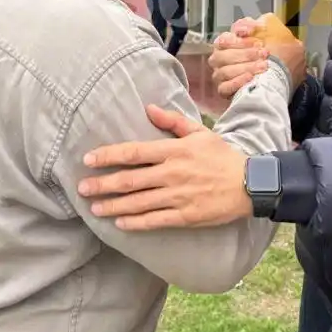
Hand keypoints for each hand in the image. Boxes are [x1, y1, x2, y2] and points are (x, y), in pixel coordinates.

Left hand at [77, 105, 251, 229]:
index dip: (109, 156)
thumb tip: (149, 109)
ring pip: (138, 202)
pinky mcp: (185, 216)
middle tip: (82, 189)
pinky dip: (135, 222)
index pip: (134, 152)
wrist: (248, 184)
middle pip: (130, 180)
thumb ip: (172, 121)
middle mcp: (172, 174)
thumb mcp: (199, 132)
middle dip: (103, 184)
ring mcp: (178, 197)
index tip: (89, 160)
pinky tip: (120, 223)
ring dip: (113, 205)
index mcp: (174, 151)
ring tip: (95, 208)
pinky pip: (155, 220)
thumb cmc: (222, 156)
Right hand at [208, 14, 305, 97]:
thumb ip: (269, 23)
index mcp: (232, 42)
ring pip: (224, 70)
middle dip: (245, 52)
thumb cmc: (281, 59)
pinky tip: (250, 78)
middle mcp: (223, 59)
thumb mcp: (281, 36)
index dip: (236, 34)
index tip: (250, 33)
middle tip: (263, 53)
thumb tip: (261, 20)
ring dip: (245, 67)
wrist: (286, 83)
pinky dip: (237, 82)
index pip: (225, 36)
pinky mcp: (225, 92)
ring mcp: (221, 76)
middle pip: (223, 53)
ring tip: (263, 67)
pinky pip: (224, 87)